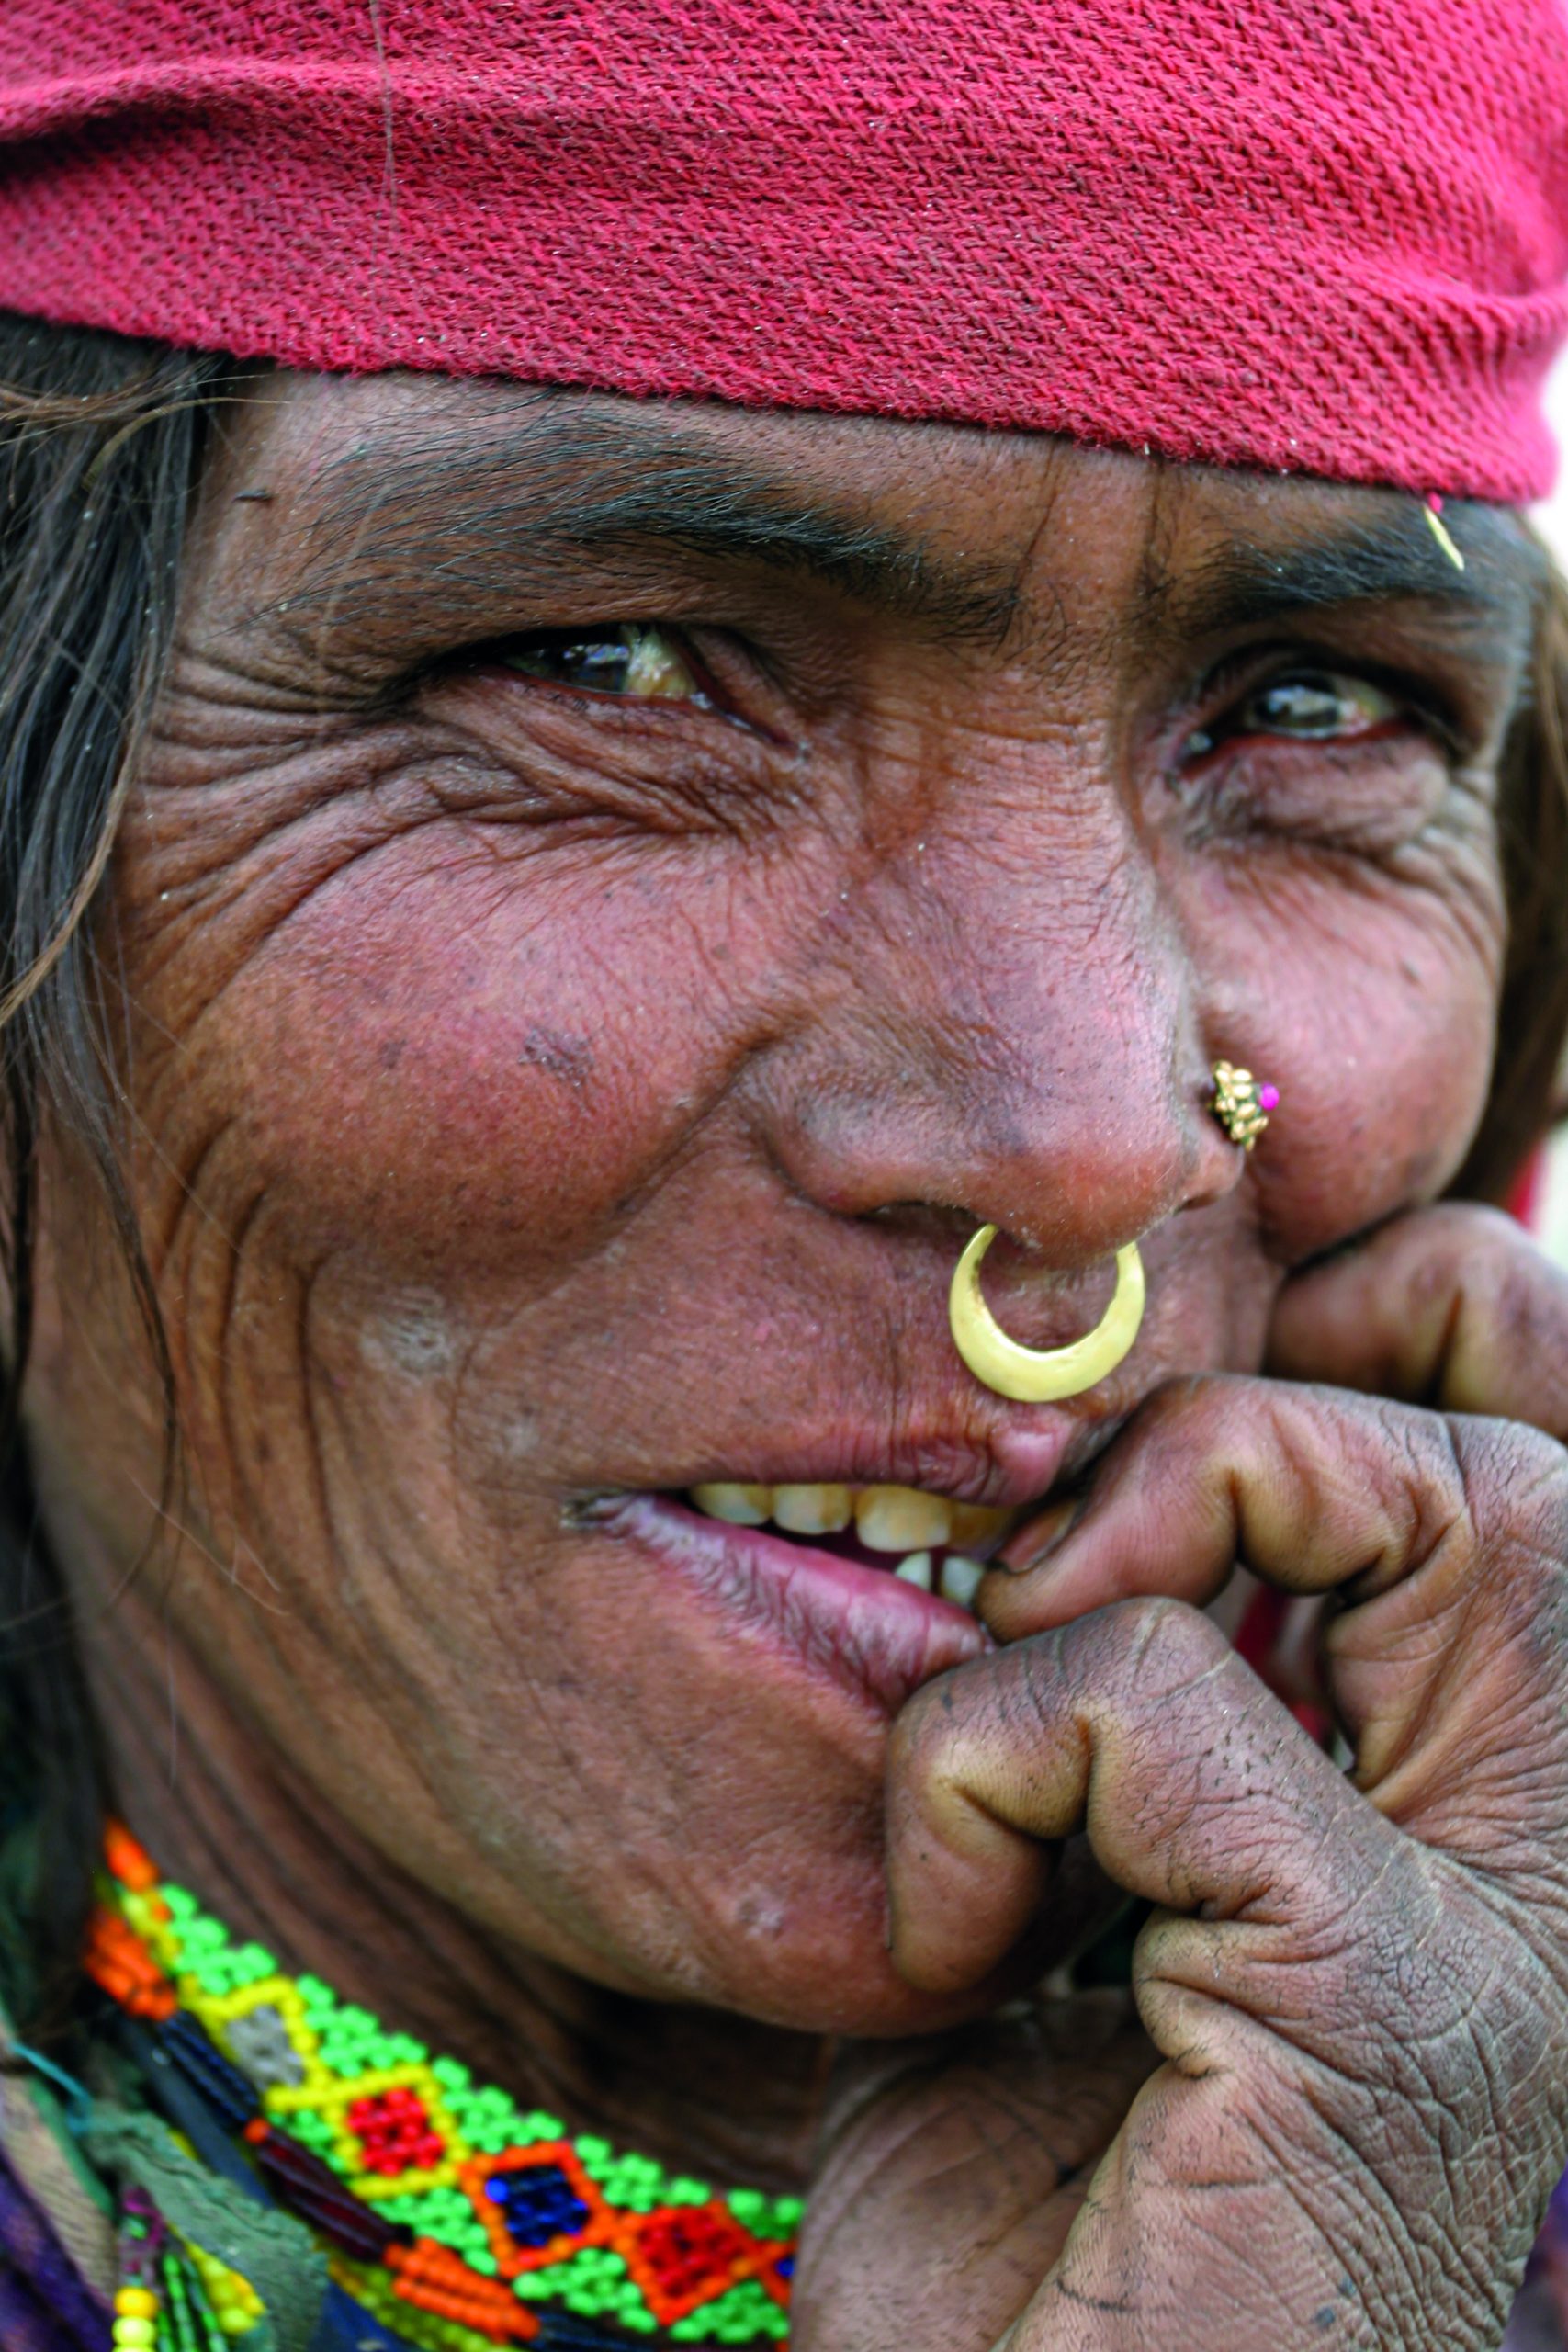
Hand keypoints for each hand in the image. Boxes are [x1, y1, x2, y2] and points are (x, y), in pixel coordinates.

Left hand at [795, 1207, 1567, 2350]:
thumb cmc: (1023, 2217)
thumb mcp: (1078, 1897)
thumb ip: (1132, 1695)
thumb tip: (1066, 1474)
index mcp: (1495, 1822)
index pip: (1553, 1460)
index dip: (1419, 1334)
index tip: (1178, 1417)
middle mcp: (1562, 1868)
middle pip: (1523, 1457)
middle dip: (1259, 1422)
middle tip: (1064, 1564)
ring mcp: (1520, 1942)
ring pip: (1435, 1511)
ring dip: (1144, 1543)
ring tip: (1001, 1716)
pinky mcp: (1396, 2008)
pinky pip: (1170, 1698)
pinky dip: (992, 1757)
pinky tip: (951, 1937)